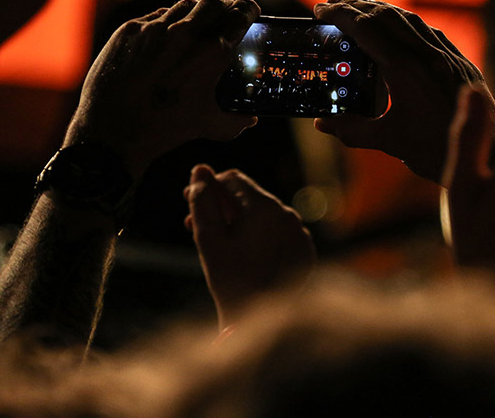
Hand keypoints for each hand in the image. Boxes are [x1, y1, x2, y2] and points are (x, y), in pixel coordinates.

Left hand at [64, 0, 258, 175]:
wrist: (112, 130)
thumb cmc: (164, 129)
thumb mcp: (208, 126)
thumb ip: (236, 121)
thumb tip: (250, 119)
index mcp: (212, 53)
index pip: (240, 15)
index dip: (249, 9)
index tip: (250, 10)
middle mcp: (185, 33)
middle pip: (214, 2)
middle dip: (225, 5)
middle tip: (227, 13)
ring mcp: (155, 28)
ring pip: (184, 6)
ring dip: (197, 12)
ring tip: (198, 23)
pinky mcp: (130, 30)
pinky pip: (156, 17)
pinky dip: (168, 22)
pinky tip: (167, 36)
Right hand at [183, 165, 315, 326]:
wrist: (261, 324)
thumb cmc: (230, 281)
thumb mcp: (208, 239)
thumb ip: (202, 201)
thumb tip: (199, 169)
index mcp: (266, 208)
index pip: (233, 180)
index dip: (208, 186)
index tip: (189, 201)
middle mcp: (289, 215)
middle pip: (249, 197)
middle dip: (221, 206)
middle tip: (193, 223)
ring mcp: (300, 233)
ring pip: (264, 215)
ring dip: (238, 221)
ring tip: (214, 240)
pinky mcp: (305, 251)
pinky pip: (279, 233)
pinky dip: (259, 236)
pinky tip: (239, 252)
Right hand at [313, 0, 494, 183]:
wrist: (489, 160)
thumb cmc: (438, 153)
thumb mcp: (388, 142)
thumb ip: (352, 130)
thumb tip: (323, 123)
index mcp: (405, 70)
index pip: (367, 28)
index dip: (341, 14)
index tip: (321, 8)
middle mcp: (428, 55)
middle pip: (387, 16)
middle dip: (357, 6)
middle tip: (333, 3)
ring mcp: (447, 56)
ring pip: (410, 20)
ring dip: (382, 10)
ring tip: (361, 8)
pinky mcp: (462, 63)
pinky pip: (430, 32)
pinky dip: (407, 23)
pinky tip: (401, 27)